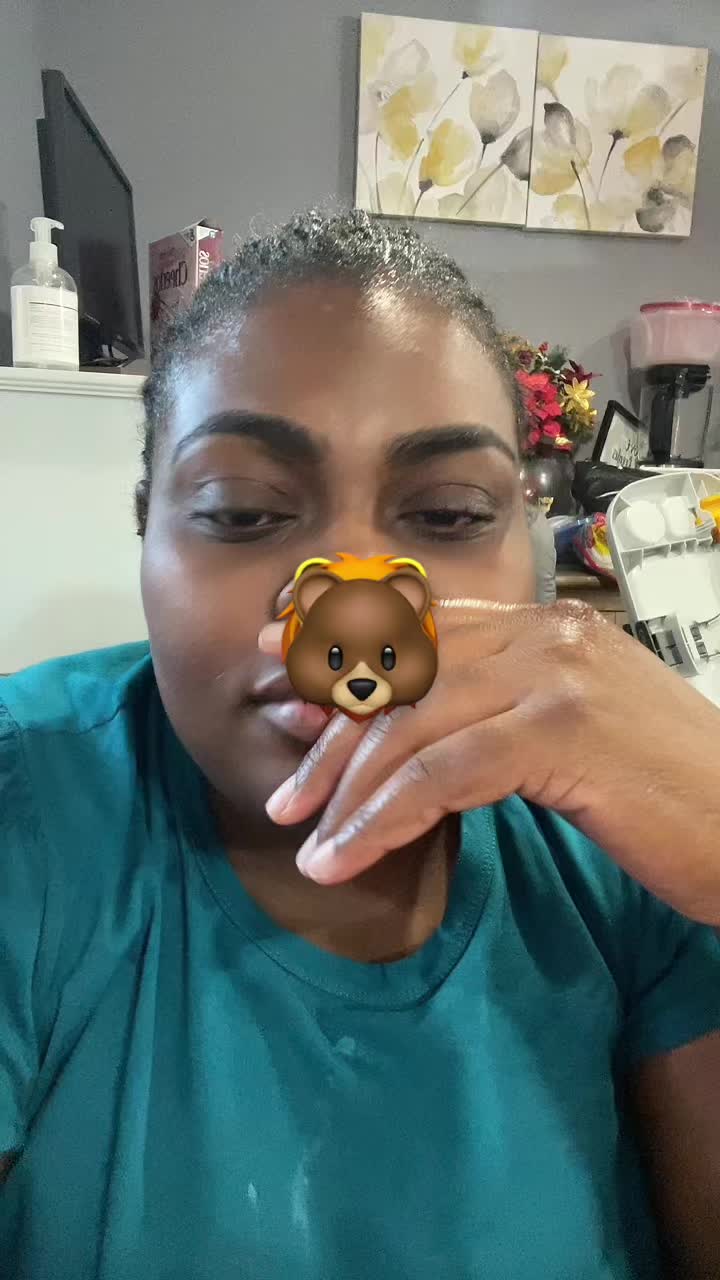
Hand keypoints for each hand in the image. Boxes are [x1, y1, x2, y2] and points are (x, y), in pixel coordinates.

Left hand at [260, 598, 719, 923]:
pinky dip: (383, 818)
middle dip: (334, 736)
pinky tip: (349, 858)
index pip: (422, 628)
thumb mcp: (577, 738)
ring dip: (347, 791)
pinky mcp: (561, 730)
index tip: (284, 675)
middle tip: (287, 794)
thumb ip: (505, 716)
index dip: (346, 651)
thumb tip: (420, 740)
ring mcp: (555, 675)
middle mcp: (545, 634)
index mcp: (547, 628)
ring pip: (411, 724)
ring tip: (308, 846)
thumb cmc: (670, 795)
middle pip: (404, 674)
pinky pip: (440, 773)